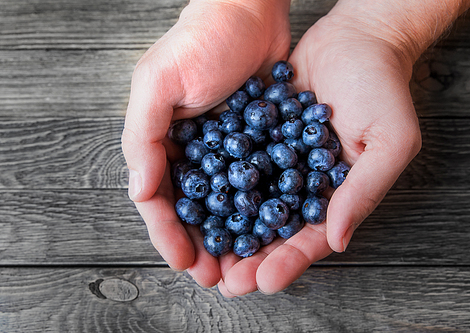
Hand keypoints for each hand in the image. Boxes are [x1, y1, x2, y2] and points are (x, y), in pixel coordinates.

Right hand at [121, 0, 290, 287]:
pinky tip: (270, 230)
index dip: (168, 233)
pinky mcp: (257, 143)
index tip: (185, 262)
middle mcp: (192, 151)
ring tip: (243, 265)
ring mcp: (226, 150)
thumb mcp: (159, 81)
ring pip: (226, 204)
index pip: (159, 198)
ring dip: (231, 237)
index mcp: (162, 141)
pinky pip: (256, 183)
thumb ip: (143, 134)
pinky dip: (260, 209)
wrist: (250, 10)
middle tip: (215, 277)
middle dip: (201, 245)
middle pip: (193, 210)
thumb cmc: (200, 40)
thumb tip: (139, 191)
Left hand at [218, 6, 422, 295]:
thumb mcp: (390, 140)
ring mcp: (280, 160)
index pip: (311, 237)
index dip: (288, 261)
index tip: (262, 281)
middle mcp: (304, 183)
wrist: (357, 38)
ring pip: (250, 203)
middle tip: (224, 281)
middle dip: (250, 256)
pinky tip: (197, 199)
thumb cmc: (383, 88)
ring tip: (203, 252)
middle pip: (274, 229)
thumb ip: (364, 191)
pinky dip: (218, 183)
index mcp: (337, 194)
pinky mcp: (259, 135)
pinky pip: (237, 163)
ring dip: (228, 229)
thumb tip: (339, 240)